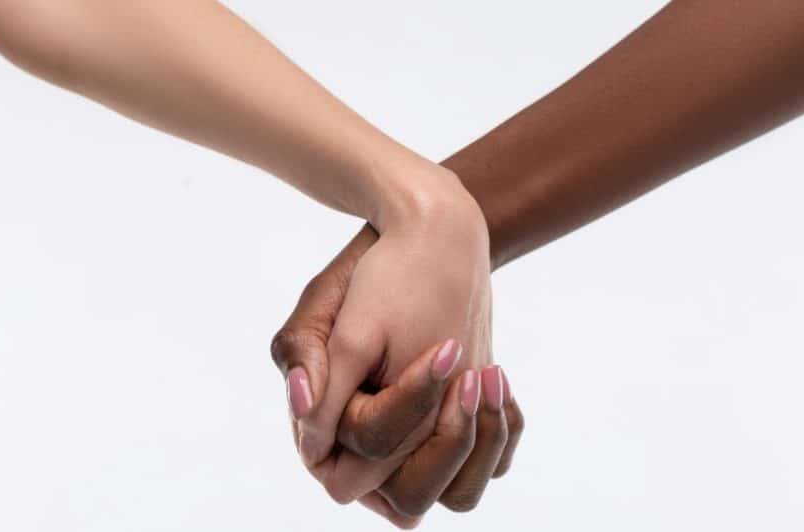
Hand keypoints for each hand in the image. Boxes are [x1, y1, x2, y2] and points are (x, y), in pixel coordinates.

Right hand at [272, 219, 523, 525]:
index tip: (440, 351)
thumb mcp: (326, 304)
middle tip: (470, 373)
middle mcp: (370, 449)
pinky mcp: (452, 429)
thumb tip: (304, 410)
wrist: (421, 244)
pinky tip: (494, 383)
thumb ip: (306, 360)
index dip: (400, 415)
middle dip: (446, 440)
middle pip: (410, 498)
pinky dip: (499, 434)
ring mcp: (415, 444)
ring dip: (478, 445)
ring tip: (485, 377)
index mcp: (326, 427)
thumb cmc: (367, 273)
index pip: (353, 472)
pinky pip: (488, 466)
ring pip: (457, 494)